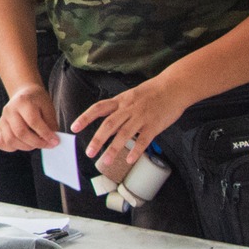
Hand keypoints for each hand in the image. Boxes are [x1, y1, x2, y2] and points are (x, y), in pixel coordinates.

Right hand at [0, 84, 60, 151]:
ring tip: (36, 143)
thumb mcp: (48, 107)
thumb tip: (51, 140)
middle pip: (20, 132)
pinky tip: (22, 143)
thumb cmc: (38, 101)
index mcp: (23, 102)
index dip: (45, 134)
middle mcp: (9, 110)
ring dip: (26, 147)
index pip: (33, 122)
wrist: (24, 93)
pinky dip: (12, 147)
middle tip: (47, 145)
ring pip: (11, 140)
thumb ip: (51, 124)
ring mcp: (2, 119)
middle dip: (36, 143)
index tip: (55, 141)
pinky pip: (2, 143)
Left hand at [74, 77, 191, 173]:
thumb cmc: (152, 92)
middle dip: (97, 139)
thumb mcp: (131, 96)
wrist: (174, 87)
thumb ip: (119, 110)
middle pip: (109, 124)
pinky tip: (129, 160)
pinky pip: (143, 140)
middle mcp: (129, 109)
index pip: (99, 108)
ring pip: (124, 134)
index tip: (74, 127)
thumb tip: (107, 127)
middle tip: (89, 152)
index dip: (85, 117)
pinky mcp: (154, 125)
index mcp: (121, 101)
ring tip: (105, 161)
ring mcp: (142, 117)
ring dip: (113, 149)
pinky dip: (136, 151)